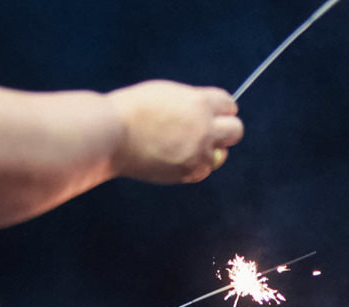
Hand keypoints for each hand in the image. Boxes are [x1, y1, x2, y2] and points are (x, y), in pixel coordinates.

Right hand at [106, 81, 242, 183]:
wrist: (112, 134)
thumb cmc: (131, 111)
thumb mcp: (167, 94)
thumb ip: (191, 102)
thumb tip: (209, 112)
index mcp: (199, 103)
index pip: (229, 104)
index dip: (222, 109)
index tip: (215, 113)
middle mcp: (204, 128)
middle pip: (236, 130)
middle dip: (226, 130)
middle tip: (210, 131)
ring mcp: (198, 152)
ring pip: (220, 155)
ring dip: (209, 151)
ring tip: (185, 146)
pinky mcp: (189, 171)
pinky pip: (203, 170)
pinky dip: (195, 165)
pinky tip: (176, 158)